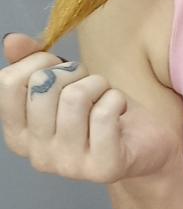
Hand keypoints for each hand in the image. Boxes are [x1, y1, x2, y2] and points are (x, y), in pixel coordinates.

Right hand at [1, 32, 182, 184]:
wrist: (144, 143)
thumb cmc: (98, 109)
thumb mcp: (63, 82)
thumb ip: (31, 61)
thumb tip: (12, 40)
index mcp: (18, 135)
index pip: (7, 82)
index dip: (37, 60)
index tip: (59, 66)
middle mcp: (37, 155)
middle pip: (42, 86)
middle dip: (73, 71)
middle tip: (88, 83)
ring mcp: (68, 165)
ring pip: (74, 97)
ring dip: (98, 84)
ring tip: (105, 95)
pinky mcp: (102, 168)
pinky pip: (104, 114)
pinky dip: (117, 99)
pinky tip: (120, 110)